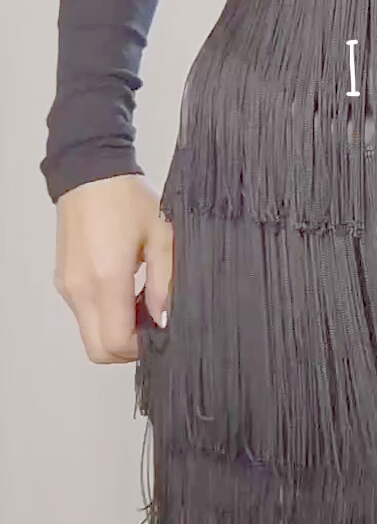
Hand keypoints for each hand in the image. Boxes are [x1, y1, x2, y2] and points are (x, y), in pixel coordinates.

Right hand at [53, 173, 173, 363]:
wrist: (90, 172)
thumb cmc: (126, 198)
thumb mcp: (162, 236)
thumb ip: (165, 283)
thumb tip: (164, 319)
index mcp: (107, 279)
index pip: (117, 343)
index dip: (141, 347)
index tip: (159, 329)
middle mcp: (81, 289)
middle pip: (98, 350)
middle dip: (126, 348)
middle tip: (150, 323)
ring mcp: (68, 287)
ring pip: (89, 334)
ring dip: (115, 330)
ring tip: (140, 299)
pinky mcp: (64, 281)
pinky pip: (83, 314)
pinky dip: (104, 314)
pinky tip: (125, 288)